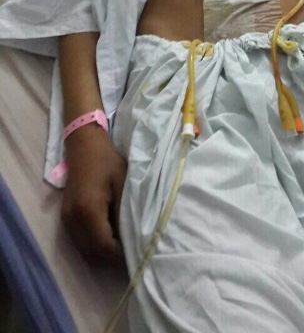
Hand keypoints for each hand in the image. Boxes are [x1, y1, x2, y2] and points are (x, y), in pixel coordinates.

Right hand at [61, 125, 126, 265]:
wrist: (84, 145)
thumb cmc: (107, 161)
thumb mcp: (123, 184)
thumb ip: (125, 214)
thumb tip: (132, 239)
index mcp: (88, 210)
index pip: (104, 247)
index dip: (121, 255)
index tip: (137, 252)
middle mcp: (73, 219)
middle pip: (92, 254)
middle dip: (112, 258)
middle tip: (132, 251)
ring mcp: (66, 220)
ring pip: (85, 251)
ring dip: (102, 253)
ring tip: (122, 245)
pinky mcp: (65, 218)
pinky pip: (79, 242)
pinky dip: (93, 245)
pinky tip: (108, 235)